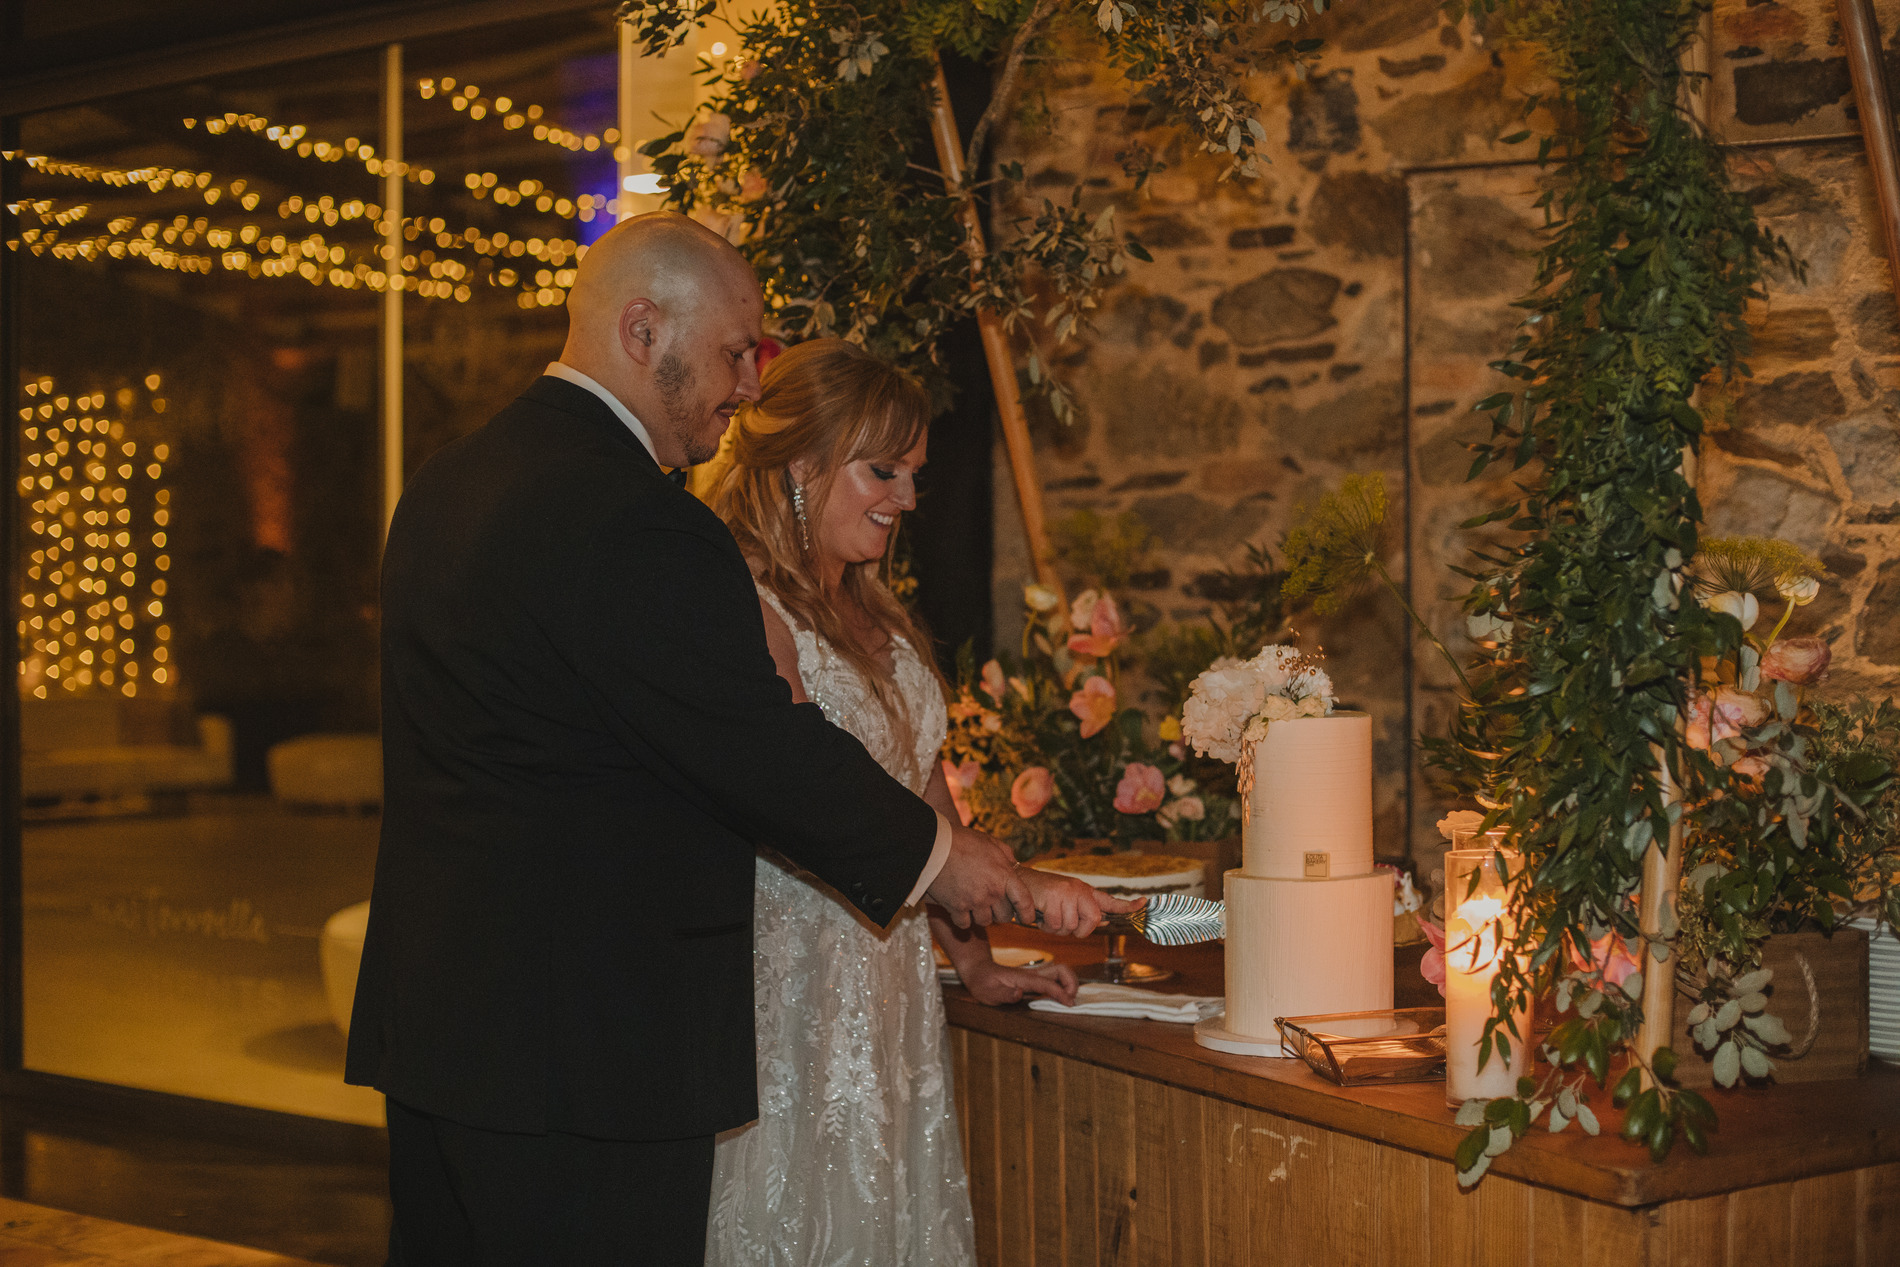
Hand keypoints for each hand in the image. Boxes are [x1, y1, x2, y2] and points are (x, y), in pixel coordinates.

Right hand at [926, 824, 1036, 928]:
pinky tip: (961, 908)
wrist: (935, 846)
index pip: (1024, 902)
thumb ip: (1006, 855)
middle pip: (1004, 917)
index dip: (1027, 914)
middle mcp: (992, 892)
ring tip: (976, 904)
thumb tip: (1014, 865)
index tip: (1026, 918)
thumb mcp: (991, 842)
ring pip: (985, 922)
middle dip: (1001, 913)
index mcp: (1004, 876)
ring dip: (982, 916)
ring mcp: (974, 902)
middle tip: (994, 905)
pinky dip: (963, 919)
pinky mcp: (956, 907)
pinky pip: (965, 923)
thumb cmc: (963, 841)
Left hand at [957, 957, 1079, 1007]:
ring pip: (1060, 972)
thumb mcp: (987, 992)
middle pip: (1061, 970)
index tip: (1070, 1005)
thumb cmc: (982, 983)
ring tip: (1068, 1000)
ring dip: (1070, 983)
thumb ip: (1003, 994)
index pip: (1047, 983)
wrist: (979, 971)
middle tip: (1070, 1001)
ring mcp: (1035, 976)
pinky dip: (1064, 986)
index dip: (1061, 993)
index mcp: (1023, 978)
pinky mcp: (1035, 980)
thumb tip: (1019, 994)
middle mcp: (1032, 975)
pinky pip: (1055, 979)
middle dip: (1071, 983)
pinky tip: (1061, 999)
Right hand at [1014, 866, 1144, 937]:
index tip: (1144, 903)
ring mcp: (1067, 892)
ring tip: (1047, 914)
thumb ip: (1085, 910)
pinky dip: (1044, 925)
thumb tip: (1105, 920)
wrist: (1018, 880)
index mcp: (1085, 892)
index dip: (1128, 905)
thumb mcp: (1066, 900)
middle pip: (1091, 922)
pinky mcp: (1054, 896)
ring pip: (1070, 926)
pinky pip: (1055, 924)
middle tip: (1061, 921)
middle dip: (1076, 929)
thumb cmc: (1042, 895)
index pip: (1110, 900)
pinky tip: (1040, 912)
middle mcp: (1079, 890)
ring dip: (1055, 928)